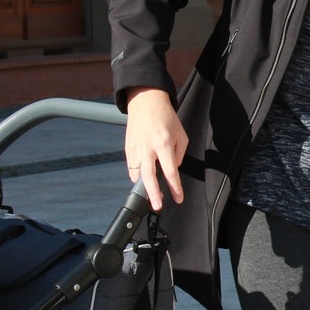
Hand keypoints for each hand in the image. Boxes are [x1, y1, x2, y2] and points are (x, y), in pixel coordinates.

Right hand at [124, 87, 186, 209]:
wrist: (146, 103)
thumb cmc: (167, 119)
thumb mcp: (181, 135)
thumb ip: (178, 155)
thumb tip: (172, 171)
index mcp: (164, 144)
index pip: (170, 171)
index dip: (174, 187)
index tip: (178, 198)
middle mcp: (148, 148)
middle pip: (149, 176)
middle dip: (153, 194)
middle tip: (157, 206)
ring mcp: (135, 149)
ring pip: (137, 174)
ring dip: (143, 187)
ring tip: (150, 197)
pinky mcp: (128, 149)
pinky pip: (132, 168)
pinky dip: (137, 177)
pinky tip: (142, 182)